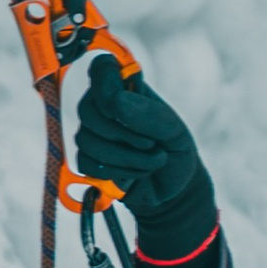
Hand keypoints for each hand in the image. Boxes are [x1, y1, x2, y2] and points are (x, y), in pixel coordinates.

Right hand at [71, 50, 220, 267]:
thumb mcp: (172, 130)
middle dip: (126, 133)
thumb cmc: (178, 155)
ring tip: (148, 164)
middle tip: (152, 144)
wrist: (174, 197)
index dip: (106, 82)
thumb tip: (117, 98)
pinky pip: (88, 166)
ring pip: (89, 141)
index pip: (99, 70)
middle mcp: (103, 108)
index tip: (117, 91)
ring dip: (126, 158)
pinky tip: (131, 179)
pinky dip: (114, 175)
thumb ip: (146, 112)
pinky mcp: (88, 164)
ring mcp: (93, 135)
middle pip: (90, 110)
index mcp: (125, 89)